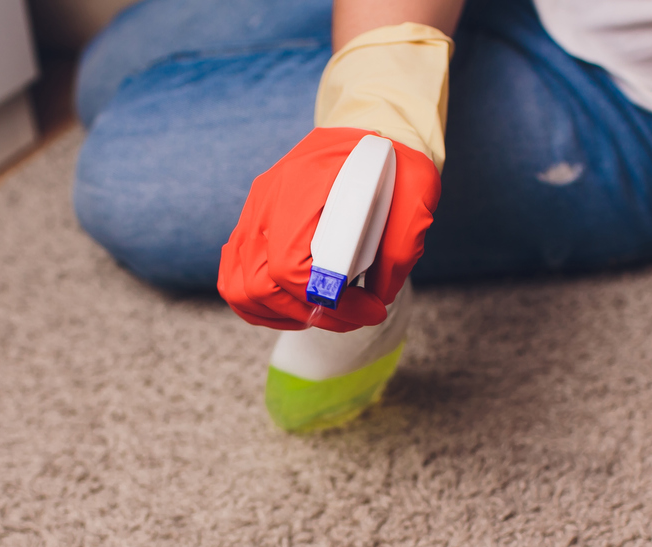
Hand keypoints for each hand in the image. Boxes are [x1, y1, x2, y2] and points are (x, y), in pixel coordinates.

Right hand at [218, 127, 440, 331]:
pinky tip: (296, 303)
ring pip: (240, 286)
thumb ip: (399, 251)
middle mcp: (269, 200)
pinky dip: (260, 302)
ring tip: (321, 312)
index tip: (369, 309)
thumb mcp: (416, 196)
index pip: (289, 267)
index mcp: (305, 188)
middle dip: (309, 314)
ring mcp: (255, 211)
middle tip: (350, 317)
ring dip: (281, 313)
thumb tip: (374, 299)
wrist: (370, 124)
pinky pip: (235, 274)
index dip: (329, 303)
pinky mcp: (253, 222)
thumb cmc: (393, 159)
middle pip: (259, 284)